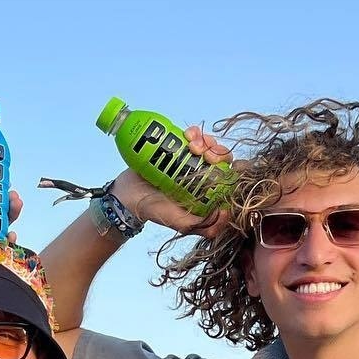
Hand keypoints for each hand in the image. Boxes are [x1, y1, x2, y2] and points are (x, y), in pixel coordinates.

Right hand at [110, 124, 232, 239]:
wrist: (128, 195)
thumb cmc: (155, 211)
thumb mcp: (183, 224)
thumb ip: (205, 225)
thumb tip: (226, 211)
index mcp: (207, 191)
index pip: (228, 177)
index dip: (229, 168)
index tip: (220, 166)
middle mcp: (201, 174)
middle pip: (221, 157)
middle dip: (218, 152)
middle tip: (205, 155)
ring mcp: (190, 159)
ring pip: (209, 143)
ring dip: (206, 141)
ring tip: (192, 145)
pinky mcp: (177, 146)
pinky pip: (193, 135)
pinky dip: (195, 132)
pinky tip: (187, 136)